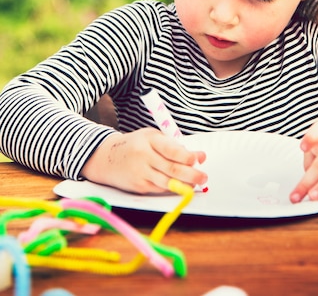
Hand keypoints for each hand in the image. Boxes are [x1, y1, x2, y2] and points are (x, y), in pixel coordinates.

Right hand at [81, 127, 206, 193]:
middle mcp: (144, 157)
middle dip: (191, 174)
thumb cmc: (135, 145)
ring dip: (185, 184)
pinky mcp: (139, 187)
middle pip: (172, 169)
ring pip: (168, 183)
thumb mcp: (152, 137)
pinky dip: (172, 188)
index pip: (170, 149)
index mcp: (149, 139)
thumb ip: (174, 145)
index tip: (197, 159)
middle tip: (203, 176)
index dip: (186, 156)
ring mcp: (141, 173)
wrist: (106, 158)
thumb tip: (198, 156)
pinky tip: (180, 185)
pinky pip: (160, 189)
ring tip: (196, 183)